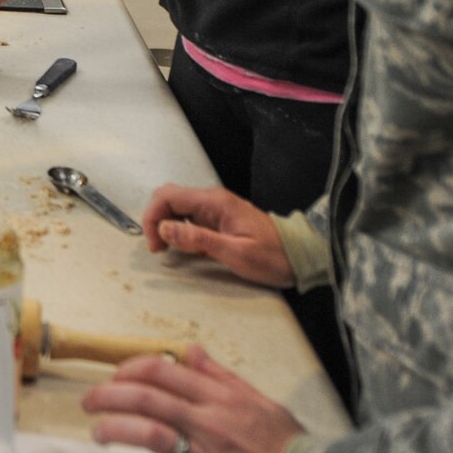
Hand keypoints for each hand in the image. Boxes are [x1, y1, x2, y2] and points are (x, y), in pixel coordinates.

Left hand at [84, 345, 301, 452]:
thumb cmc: (289, 452)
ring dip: (116, 431)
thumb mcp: (262, 404)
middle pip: (147, 399)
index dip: (127, 371)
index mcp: (221, 402)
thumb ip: (222, 378)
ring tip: (99, 434)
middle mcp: (211, 427)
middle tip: (89, 403)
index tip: (112, 379)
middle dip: (108, 396)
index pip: (162, 372)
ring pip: (152, 436)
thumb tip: (190, 351)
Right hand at [141, 184, 294, 287]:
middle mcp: (212, 199)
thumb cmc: (272, 257)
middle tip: (159, 247)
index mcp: (214, 202)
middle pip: (168, 198)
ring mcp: (214, 208)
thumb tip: (164, 228)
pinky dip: (177, 229)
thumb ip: (198, 239)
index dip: (152, 217)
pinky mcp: (216, 219)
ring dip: (164, 224)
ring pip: (175, 206)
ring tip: (167, 248)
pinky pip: (187, 217)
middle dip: (155, 219)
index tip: (155, 244)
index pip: (168, 196)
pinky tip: (181, 245)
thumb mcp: (236, 252)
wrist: (299, 257)